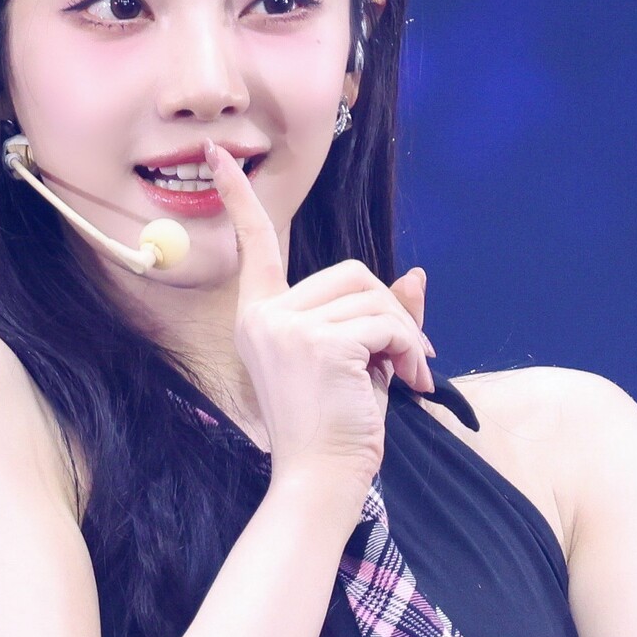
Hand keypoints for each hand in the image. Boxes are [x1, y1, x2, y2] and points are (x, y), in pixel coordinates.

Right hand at [205, 138, 433, 488]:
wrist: (322, 480)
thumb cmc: (336, 429)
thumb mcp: (358, 363)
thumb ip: (378, 318)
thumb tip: (415, 275)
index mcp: (260, 317)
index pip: (255, 246)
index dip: (241, 200)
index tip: (220, 156)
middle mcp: (265, 316)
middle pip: (351, 273)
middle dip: (390, 313)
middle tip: (407, 360)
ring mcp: (287, 327)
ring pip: (375, 297)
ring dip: (406, 336)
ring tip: (407, 378)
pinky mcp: (317, 341)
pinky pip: (386, 322)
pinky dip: (409, 349)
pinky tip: (408, 383)